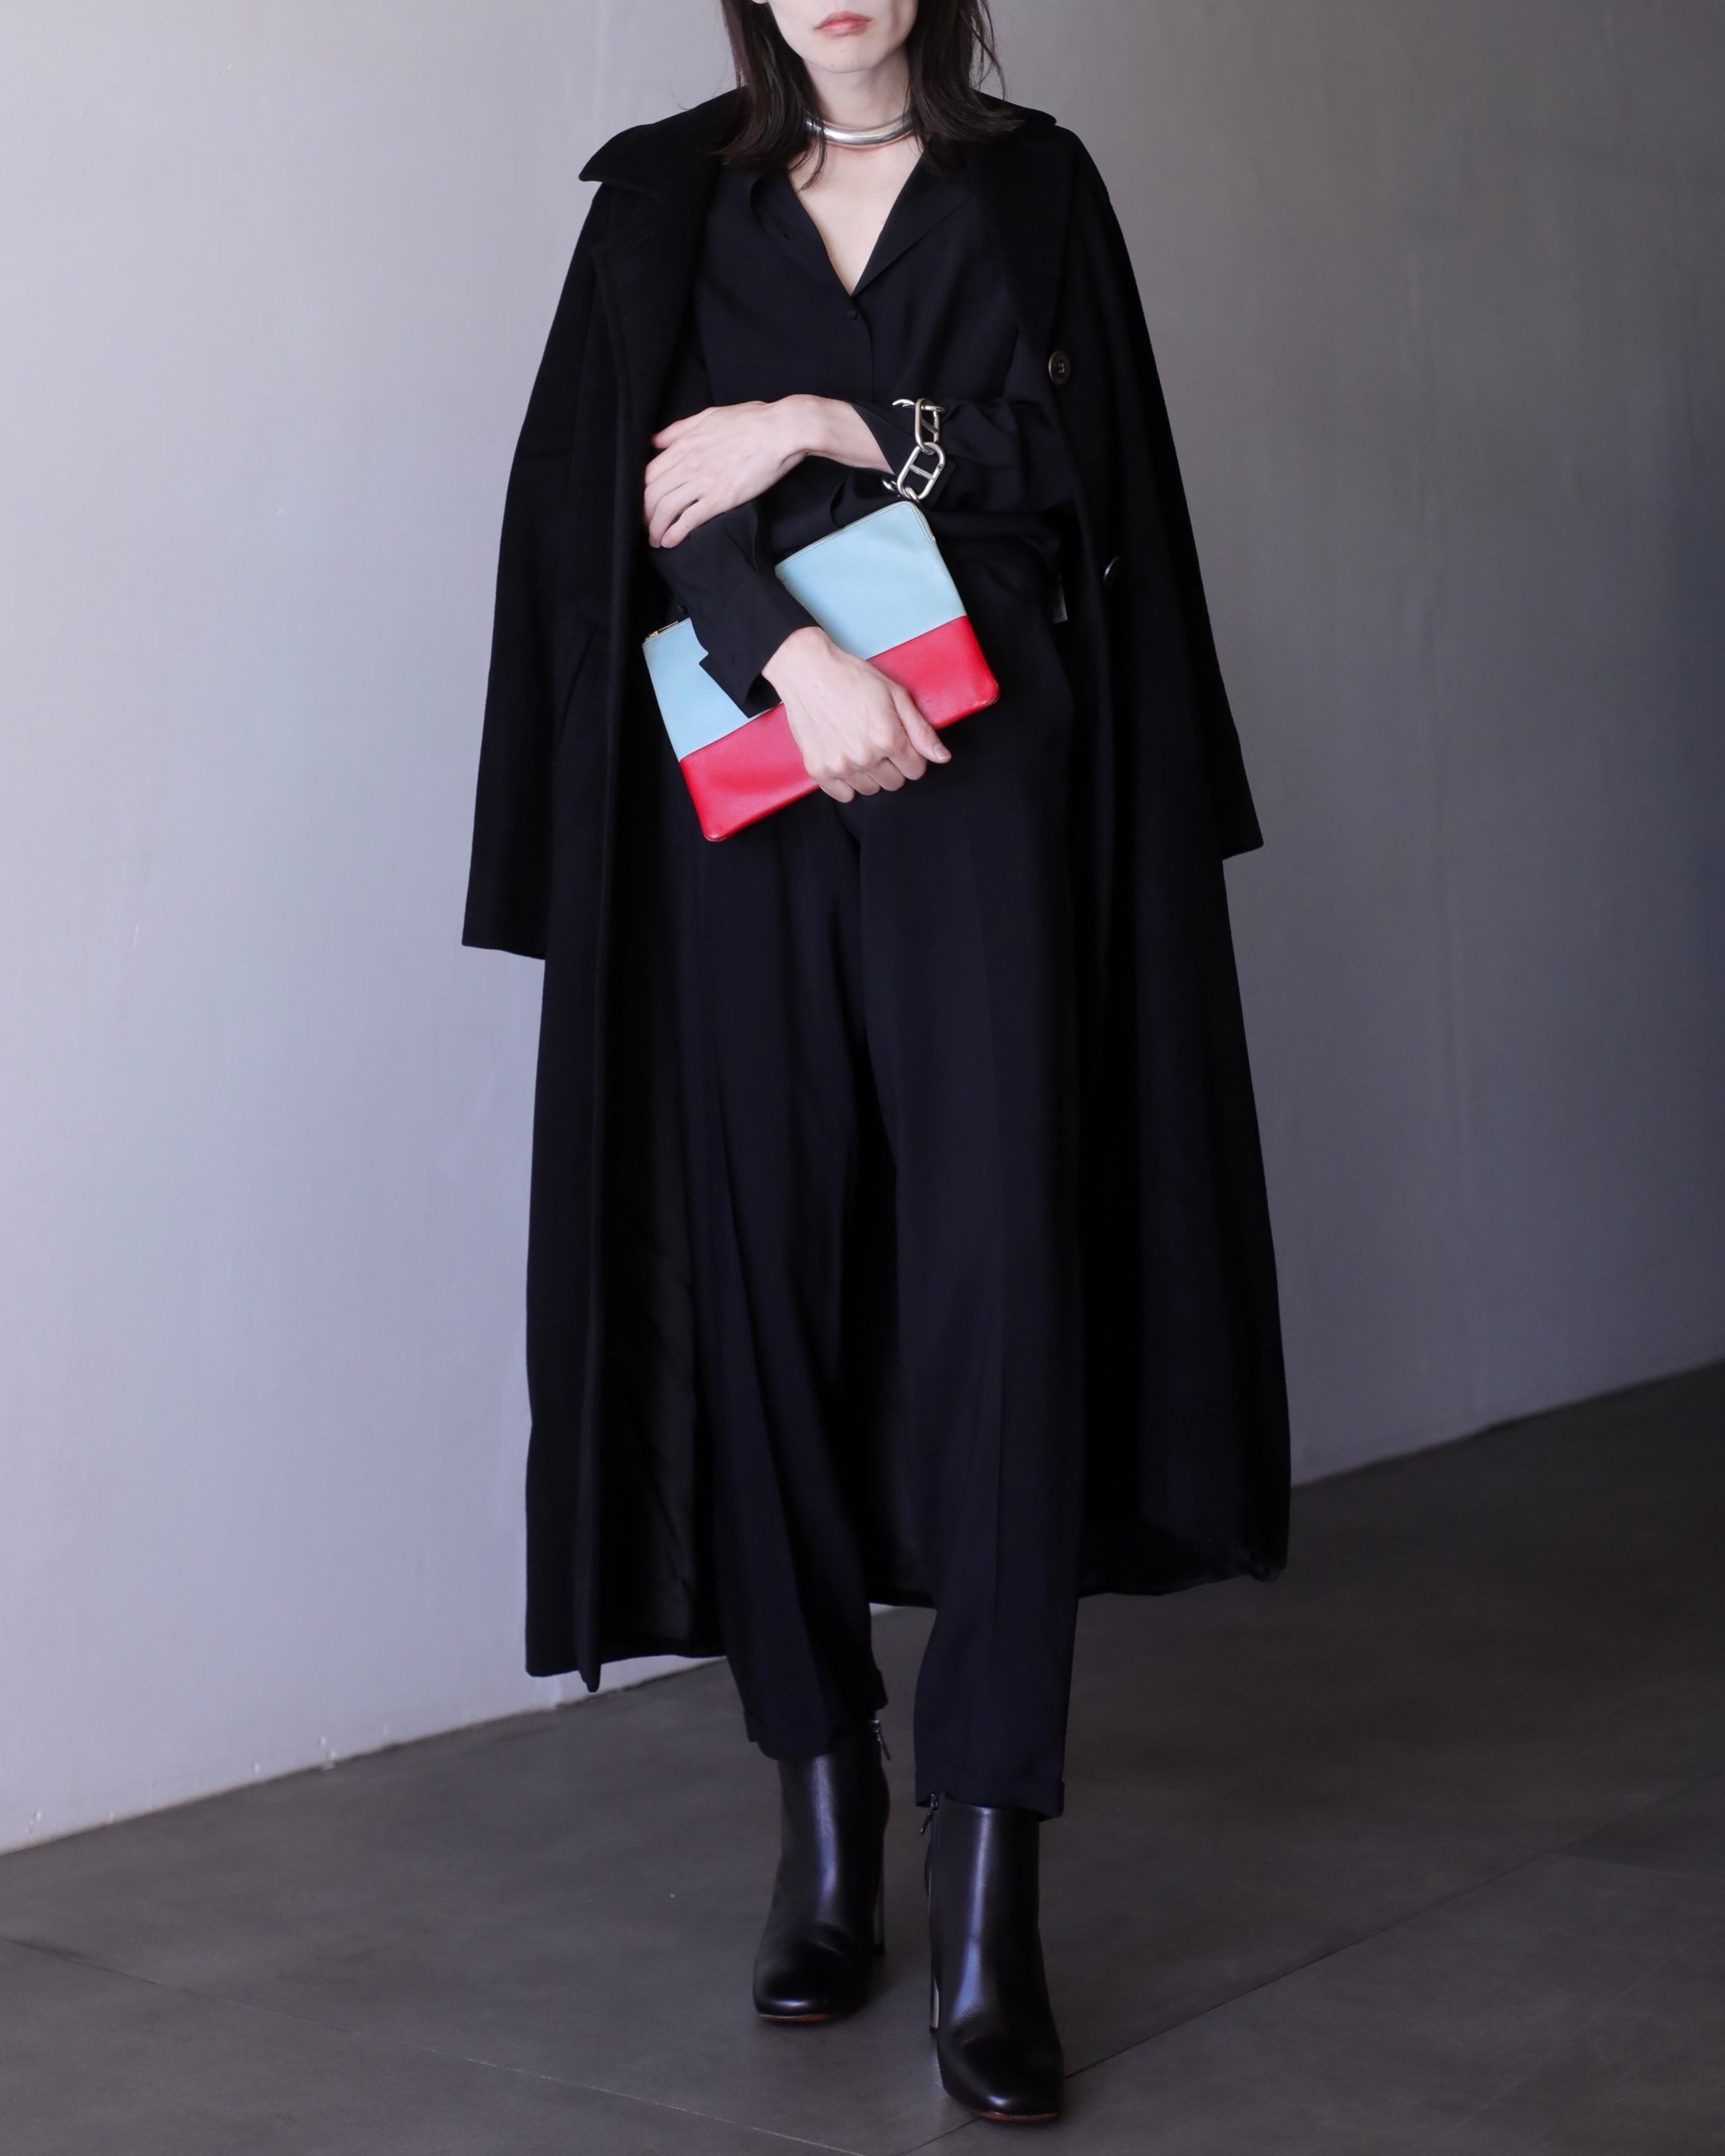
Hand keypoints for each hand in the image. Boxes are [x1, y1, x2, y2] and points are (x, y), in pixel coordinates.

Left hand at [645, 397, 887, 548]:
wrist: (781, 431)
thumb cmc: (751, 421)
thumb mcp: (709, 416)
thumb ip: (679, 429)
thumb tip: (656, 440)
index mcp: (684, 444)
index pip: (648, 473)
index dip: (638, 492)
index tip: (639, 504)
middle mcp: (688, 463)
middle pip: (651, 494)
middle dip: (643, 515)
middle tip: (643, 527)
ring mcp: (704, 481)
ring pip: (665, 509)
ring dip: (656, 528)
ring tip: (655, 540)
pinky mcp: (721, 498)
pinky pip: (689, 519)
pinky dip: (675, 533)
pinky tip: (670, 541)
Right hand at [763, 627, 950, 801]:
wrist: (807, 671)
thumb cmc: (852, 677)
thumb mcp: (895, 694)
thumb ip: (921, 730)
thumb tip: (942, 757)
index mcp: (888, 738)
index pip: (916, 770)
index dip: (912, 756)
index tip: (900, 742)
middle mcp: (865, 757)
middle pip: (894, 783)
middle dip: (892, 766)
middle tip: (878, 742)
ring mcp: (839, 766)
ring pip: (870, 790)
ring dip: (870, 774)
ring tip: (859, 747)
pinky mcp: (818, 770)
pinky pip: (843, 795)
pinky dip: (847, 782)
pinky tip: (844, 758)